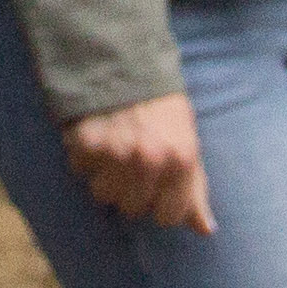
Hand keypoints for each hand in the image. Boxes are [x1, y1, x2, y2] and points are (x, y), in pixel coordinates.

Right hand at [63, 94, 213, 233]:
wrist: (123, 58)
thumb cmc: (160, 104)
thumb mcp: (187, 139)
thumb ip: (195, 187)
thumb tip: (205, 229)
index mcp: (182, 159)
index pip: (168, 216)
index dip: (160, 203)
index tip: (155, 184)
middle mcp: (150, 160)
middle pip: (133, 209)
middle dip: (131, 189)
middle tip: (131, 160)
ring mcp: (116, 152)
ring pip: (104, 195)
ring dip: (105, 176)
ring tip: (112, 147)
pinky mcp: (86, 142)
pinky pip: (80, 170)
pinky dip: (84, 157)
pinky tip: (95, 135)